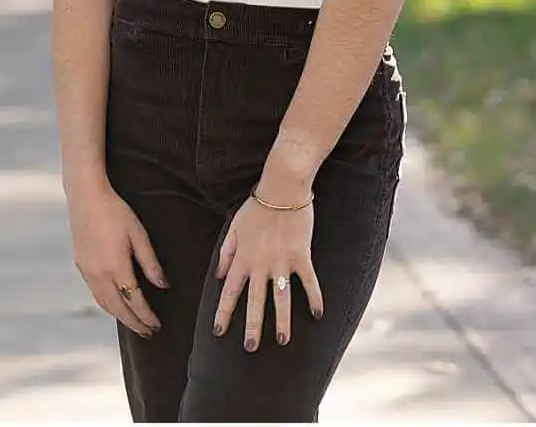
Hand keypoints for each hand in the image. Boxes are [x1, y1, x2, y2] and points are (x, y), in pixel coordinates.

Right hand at [67, 178, 168, 339]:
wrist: (86, 199)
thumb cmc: (117, 212)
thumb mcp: (139, 235)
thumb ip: (151, 263)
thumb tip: (163, 285)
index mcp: (116, 267)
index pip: (134, 301)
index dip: (146, 316)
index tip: (157, 326)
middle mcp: (98, 275)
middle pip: (118, 309)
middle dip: (134, 323)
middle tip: (149, 333)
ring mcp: (87, 273)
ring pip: (104, 304)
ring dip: (120, 317)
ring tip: (135, 324)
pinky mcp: (81, 267)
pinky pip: (96, 294)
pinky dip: (108, 306)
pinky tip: (116, 307)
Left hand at [212, 194, 324, 350]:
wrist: (283, 187)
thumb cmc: (257, 206)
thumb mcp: (234, 228)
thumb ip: (226, 253)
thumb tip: (218, 276)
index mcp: (242, 259)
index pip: (229, 293)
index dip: (223, 313)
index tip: (219, 332)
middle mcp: (261, 265)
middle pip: (255, 302)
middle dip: (252, 327)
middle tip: (250, 348)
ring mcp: (282, 262)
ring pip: (281, 298)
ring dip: (282, 321)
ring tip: (283, 340)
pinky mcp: (301, 256)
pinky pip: (309, 281)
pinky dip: (314, 297)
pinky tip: (318, 314)